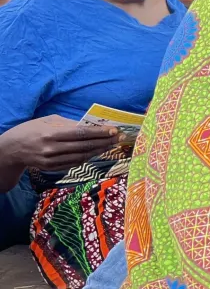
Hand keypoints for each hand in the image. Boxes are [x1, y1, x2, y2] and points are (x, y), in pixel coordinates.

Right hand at [0, 116, 121, 172]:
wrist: (11, 149)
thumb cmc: (31, 129)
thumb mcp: (47, 120)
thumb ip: (68, 123)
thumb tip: (90, 124)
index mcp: (51, 133)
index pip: (80, 134)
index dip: (99, 133)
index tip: (113, 130)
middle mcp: (52, 149)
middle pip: (84, 146)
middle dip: (104, 142)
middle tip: (119, 138)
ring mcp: (52, 160)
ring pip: (81, 157)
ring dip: (99, 151)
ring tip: (111, 145)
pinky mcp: (52, 168)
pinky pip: (74, 163)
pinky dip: (88, 158)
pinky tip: (97, 152)